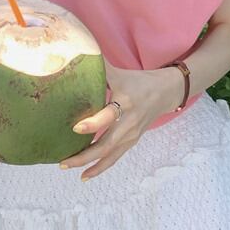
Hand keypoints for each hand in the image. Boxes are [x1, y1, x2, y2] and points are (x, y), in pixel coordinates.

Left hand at [59, 56, 169, 180]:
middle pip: (106, 143)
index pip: (108, 115)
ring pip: (110, 155)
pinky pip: (115, 158)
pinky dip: (100, 168)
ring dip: (89, 164)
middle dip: (84, 154)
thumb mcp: (119, 73)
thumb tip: (74, 54)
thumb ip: (99, 67)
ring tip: (68, 168)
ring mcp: (131, 134)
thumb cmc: (138, 81)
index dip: (93, 124)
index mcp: (126, 101)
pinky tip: (85, 175)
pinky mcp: (132, 142)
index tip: (75, 128)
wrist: (166, 92)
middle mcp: (129, 121)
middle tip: (63, 161)